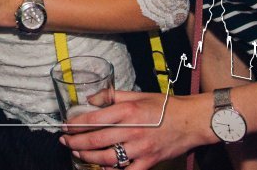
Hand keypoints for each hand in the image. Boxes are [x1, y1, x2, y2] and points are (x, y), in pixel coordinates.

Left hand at [61, 90, 210, 169]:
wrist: (191, 121)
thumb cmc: (165, 106)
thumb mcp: (137, 94)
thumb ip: (112, 95)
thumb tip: (91, 98)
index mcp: (128, 111)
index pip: (94, 119)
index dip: (76, 124)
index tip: (65, 125)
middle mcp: (132, 130)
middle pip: (96, 140)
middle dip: (76, 142)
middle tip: (65, 141)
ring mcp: (141, 148)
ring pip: (107, 158)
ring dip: (89, 157)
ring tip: (78, 153)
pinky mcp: (149, 161)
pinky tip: (102, 168)